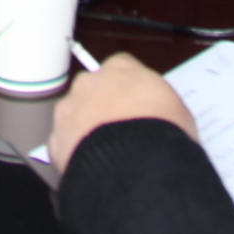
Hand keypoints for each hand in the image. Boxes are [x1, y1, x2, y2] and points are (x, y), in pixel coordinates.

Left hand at [50, 54, 196, 176]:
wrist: (139, 167)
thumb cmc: (163, 135)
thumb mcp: (177, 110)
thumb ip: (158, 102)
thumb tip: (158, 113)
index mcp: (122, 70)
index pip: (121, 66)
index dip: (128, 86)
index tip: (134, 101)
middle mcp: (91, 83)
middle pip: (93, 88)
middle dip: (102, 105)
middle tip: (120, 128)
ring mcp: (70, 110)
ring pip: (74, 114)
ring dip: (85, 128)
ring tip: (108, 152)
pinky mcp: (57, 139)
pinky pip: (65, 143)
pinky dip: (75, 153)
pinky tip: (94, 166)